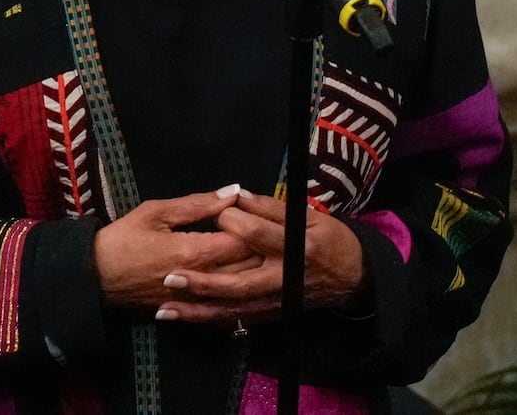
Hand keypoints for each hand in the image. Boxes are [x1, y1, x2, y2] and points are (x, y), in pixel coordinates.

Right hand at [94, 187, 255, 310]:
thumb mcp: (156, 212)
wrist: (94, 278)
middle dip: (258, 248)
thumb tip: (233, 191)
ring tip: (252, 251)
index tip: (251, 212)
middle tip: (258, 230)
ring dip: (250, 270)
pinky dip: (235, 291)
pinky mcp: (189, 313)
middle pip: (247, 268)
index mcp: (192, 252)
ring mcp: (195, 301)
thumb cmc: (123, 239)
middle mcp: (199, 280)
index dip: (252, 224)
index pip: (242, 240)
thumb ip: (198, 203)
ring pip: (238, 289)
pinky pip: (223, 304)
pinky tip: (237, 277)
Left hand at [154, 190, 367, 327]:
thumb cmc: (329, 240)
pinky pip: (237, 321)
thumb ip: (270, 208)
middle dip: (201, 283)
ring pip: (232, 310)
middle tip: (169, 276)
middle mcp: (281, 280)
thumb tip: (235, 194)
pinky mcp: (271, 316)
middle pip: (237, 284)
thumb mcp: (307, 217)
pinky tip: (184, 319)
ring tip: (164, 307)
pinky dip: (210, 322)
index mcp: (293, 249)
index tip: (216, 209)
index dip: (232, 220)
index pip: (255, 235)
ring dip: (197, 311)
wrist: (352, 279)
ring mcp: (275, 303)